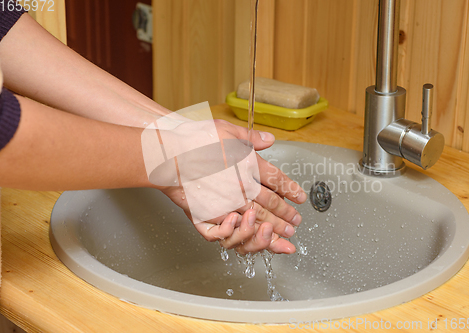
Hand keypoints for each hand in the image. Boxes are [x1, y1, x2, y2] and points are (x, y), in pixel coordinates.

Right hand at [158, 119, 306, 253]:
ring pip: (258, 219)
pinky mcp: (213, 213)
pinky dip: (250, 234)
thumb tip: (269, 139)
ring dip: (275, 228)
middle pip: (271, 203)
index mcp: (250, 164)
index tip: (299, 198)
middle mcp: (243, 185)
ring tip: (286, 234)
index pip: (278, 180)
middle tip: (296, 222)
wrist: (169, 156)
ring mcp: (229, 202)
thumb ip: (250, 137)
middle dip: (286, 214)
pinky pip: (237, 228)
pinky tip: (257, 237)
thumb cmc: (194, 141)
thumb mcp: (226, 129)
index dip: (291, 190)